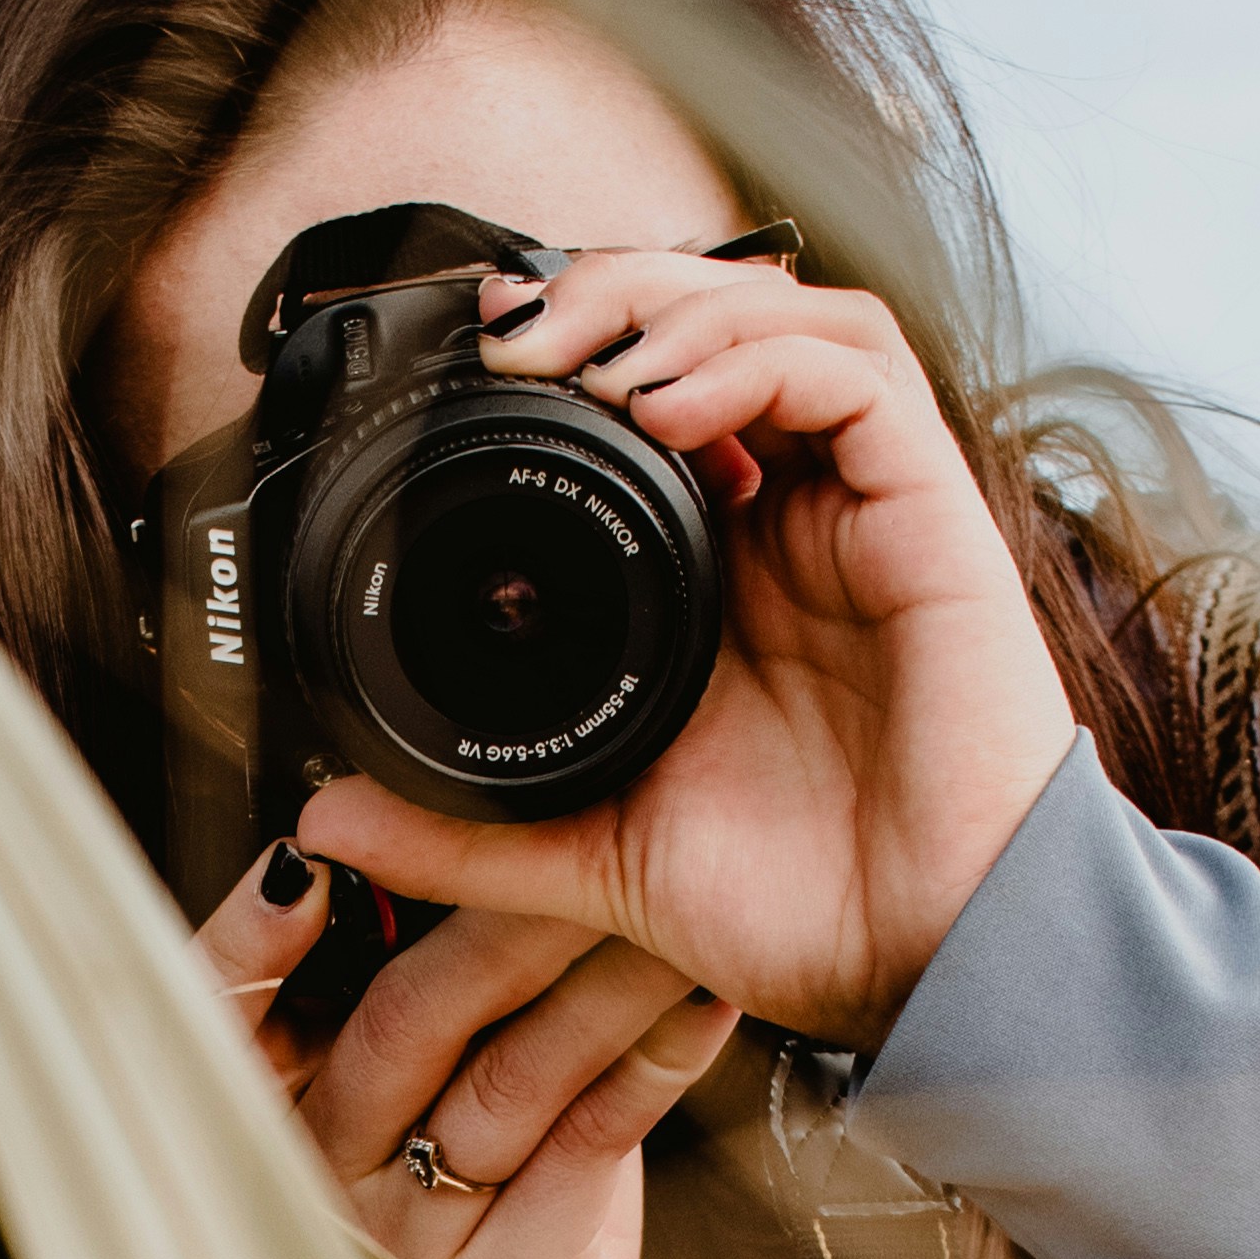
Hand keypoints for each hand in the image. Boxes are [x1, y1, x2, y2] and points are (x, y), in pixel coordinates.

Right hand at [197, 841, 735, 1258]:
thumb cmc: (485, 1230)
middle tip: (557, 828)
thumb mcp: (413, 1116)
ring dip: (591, 965)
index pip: (226, 1026)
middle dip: (480, 915)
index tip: (303, 861)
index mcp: (278, 1142)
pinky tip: (697, 997)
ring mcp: (417, 1252)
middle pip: (389, 1026)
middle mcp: (329, 1199)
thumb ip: (396, 1003)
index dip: (251, 942)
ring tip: (658, 891)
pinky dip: (654, 1053)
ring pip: (503, 1072)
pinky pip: (592, 1136)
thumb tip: (423, 847)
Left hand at [293, 253, 1075, 1052]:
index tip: (480, 364)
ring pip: (787, 321)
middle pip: (718, 328)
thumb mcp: (594, 861)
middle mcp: (800, 526)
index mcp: (730, 579)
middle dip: (610, 297)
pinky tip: (672, 404)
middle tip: (513, 331)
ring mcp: (868, 513)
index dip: (578, 353)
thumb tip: (325, 816)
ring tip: (584, 355)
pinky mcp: (933, 515)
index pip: (660, 400)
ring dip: (677, 308)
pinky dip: (756, 359)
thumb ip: (468, 835)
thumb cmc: (805, 912)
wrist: (929, 961)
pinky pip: (857, 374)